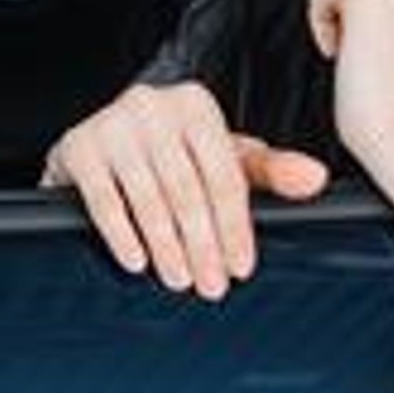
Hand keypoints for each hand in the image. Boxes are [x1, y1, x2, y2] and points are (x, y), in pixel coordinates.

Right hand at [40, 80, 328, 300]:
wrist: (96, 143)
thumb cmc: (171, 154)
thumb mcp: (221, 158)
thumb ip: (270, 171)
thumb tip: (315, 178)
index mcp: (195, 105)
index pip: (223, 175)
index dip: (235, 227)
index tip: (240, 267)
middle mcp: (153, 106)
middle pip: (187, 190)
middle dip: (202, 245)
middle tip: (211, 286)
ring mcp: (113, 125)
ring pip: (148, 198)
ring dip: (167, 247)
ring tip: (179, 280)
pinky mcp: (78, 147)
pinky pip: (105, 201)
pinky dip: (123, 236)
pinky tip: (137, 261)